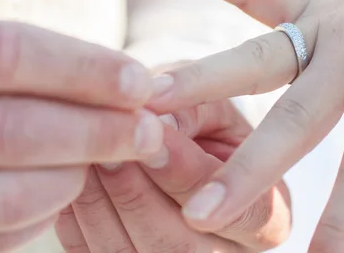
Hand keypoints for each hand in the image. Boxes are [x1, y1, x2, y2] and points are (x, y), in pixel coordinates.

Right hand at [0, 21, 163, 252]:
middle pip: (16, 129)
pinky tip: (71, 180)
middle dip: (98, 131)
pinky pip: (6, 231)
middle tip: (149, 131)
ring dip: (79, 175)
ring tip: (112, 156)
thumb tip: (138, 86)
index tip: (140, 82)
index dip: (83, 67)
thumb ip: (52, 70)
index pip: (8, 53)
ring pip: (16, 195)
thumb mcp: (2, 64)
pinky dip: (50, 207)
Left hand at [56, 62, 290, 252]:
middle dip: (138, 191)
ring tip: (88, 153)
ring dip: (102, 204)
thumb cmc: (206, 123)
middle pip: (180, 243)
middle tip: (109, 144)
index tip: (154, 134)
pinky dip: (80, 221)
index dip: (190, 175)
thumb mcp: (216, 105)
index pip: (241, 208)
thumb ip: (197, 107)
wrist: (183, 145)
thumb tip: (157, 120)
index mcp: (267, 215)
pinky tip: (76, 180)